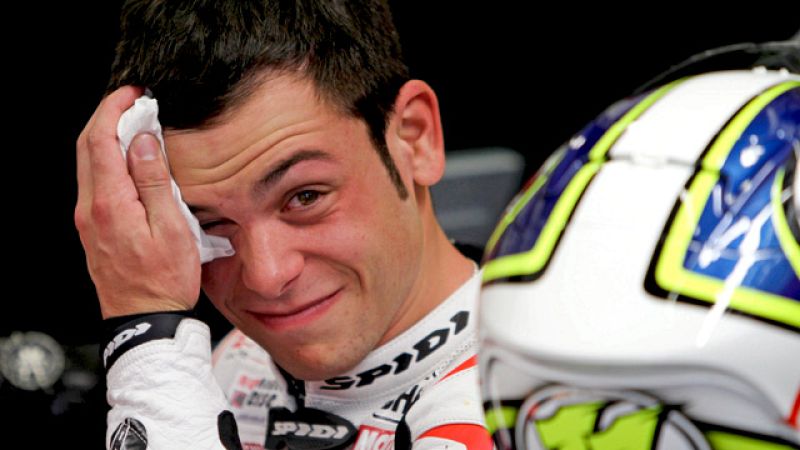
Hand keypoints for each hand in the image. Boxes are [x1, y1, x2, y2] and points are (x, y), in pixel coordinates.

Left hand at [75, 86, 200, 318]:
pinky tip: (130, 161)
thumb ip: (155, 183)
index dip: (113, 109)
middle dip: (107, 116)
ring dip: (107, 138)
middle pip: (86, 147)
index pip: (99, 140)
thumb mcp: (172, 229)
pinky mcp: (93, 229)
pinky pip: (95, 183)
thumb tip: (143, 143)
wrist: (144, 320)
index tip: (134, 94)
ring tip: (137, 126)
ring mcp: (88, 220)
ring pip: (88, 164)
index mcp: (110, 204)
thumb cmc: (165, 281)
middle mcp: (91, 210)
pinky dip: (108, 161)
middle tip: (134, 102)